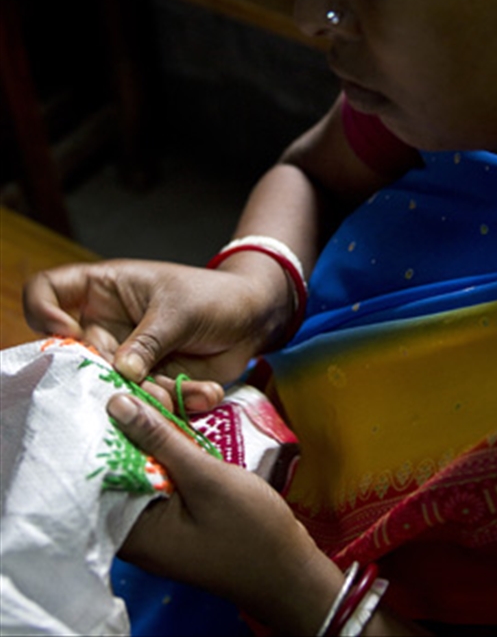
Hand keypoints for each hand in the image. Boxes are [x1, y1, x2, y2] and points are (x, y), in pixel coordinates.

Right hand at [23, 257, 289, 388]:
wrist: (254, 319)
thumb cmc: (215, 297)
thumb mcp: (180, 310)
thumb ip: (148, 341)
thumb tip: (120, 372)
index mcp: (104, 290)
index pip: (48, 291)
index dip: (43, 312)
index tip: (65, 334)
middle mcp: (107, 324)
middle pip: (78, 355)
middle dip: (110, 375)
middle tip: (143, 382)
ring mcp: (126, 356)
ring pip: (114, 387)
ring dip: (150, 396)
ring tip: (182, 390)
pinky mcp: (149, 382)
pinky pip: (149, 403)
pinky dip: (178, 403)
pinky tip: (205, 393)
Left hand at [109, 393, 343, 634]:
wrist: (290, 570)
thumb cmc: (250, 530)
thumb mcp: (205, 478)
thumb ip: (160, 439)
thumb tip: (116, 404)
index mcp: (133, 530)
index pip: (102, 469)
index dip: (112, 425)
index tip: (129, 389)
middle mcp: (136, 529)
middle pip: (123, 463)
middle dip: (141, 423)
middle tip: (163, 391)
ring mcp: (157, 524)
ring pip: (146, 464)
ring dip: (162, 432)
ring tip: (184, 399)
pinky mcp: (176, 516)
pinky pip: (164, 476)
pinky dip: (175, 450)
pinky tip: (189, 424)